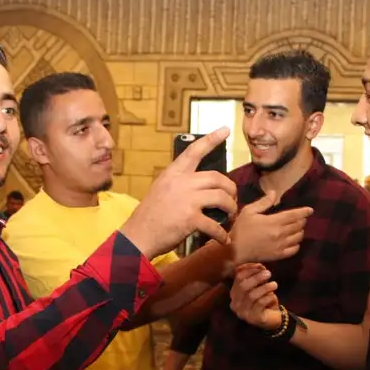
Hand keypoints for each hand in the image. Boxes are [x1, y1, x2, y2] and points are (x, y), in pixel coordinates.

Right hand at [120, 127, 237, 258]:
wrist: (138, 235)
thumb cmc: (150, 215)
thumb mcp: (161, 189)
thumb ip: (179, 183)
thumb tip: (201, 184)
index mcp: (173, 173)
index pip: (194, 151)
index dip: (212, 139)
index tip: (225, 129)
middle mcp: (182, 182)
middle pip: (217, 177)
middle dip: (230, 188)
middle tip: (232, 198)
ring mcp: (187, 200)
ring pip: (221, 198)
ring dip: (230, 208)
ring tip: (230, 216)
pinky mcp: (191, 219)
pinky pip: (215, 225)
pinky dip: (222, 234)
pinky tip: (224, 239)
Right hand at [229, 264, 280, 328]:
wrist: (273, 319)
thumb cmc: (264, 300)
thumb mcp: (260, 285)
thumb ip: (257, 275)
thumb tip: (259, 265)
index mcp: (234, 293)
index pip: (238, 277)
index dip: (249, 269)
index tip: (261, 266)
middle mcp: (235, 304)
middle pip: (243, 286)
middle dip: (256, 278)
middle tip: (268, 273)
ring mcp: (243, 313)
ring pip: (252, 295)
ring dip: (264, 288)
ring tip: (274, 284)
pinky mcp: (253, 319)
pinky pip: (260, 304)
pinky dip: (268, 297)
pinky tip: (273, 296)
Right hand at [230, 190, 312, 264]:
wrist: (235, 250)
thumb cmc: (241, 229)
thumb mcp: (249, 211)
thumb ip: (263, 202)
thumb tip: (274, 193)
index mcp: (274, 221)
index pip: (294, 215)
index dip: (304, 212)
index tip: (310, 210)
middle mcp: (280, 233)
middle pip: (298, 226)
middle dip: (302, 220)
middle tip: (301, 218)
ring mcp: (281, 245)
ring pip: (298, 237)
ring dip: (300, 231)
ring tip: (297, 228)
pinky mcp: (279, 255)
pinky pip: (294, 249)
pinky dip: (297, 244)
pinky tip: (293, 241)